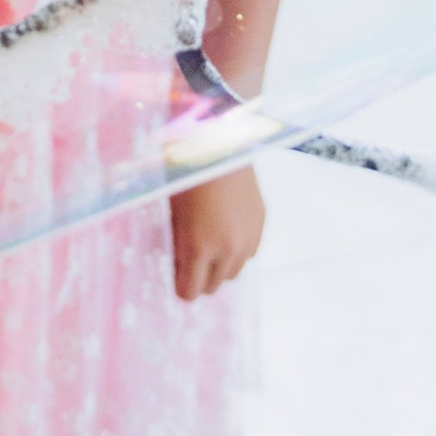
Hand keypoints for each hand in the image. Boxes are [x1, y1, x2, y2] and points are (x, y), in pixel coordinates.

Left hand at [171, 166, 265, 300]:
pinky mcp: (261, 226)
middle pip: (213, 287)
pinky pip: (248, 253)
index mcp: (199, 247)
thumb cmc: (186, 175)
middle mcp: (227, 250)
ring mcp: (248, 239)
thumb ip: (178, 247)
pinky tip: (227, 228)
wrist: (221, 144)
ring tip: (210, 242)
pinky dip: (237, 249)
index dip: (181, 285)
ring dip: (220, 265)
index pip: (190, 291)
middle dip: (199, 277)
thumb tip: (179, 268)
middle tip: (190, 258)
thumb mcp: (173, 214)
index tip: (176, 274)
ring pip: (233, 273)